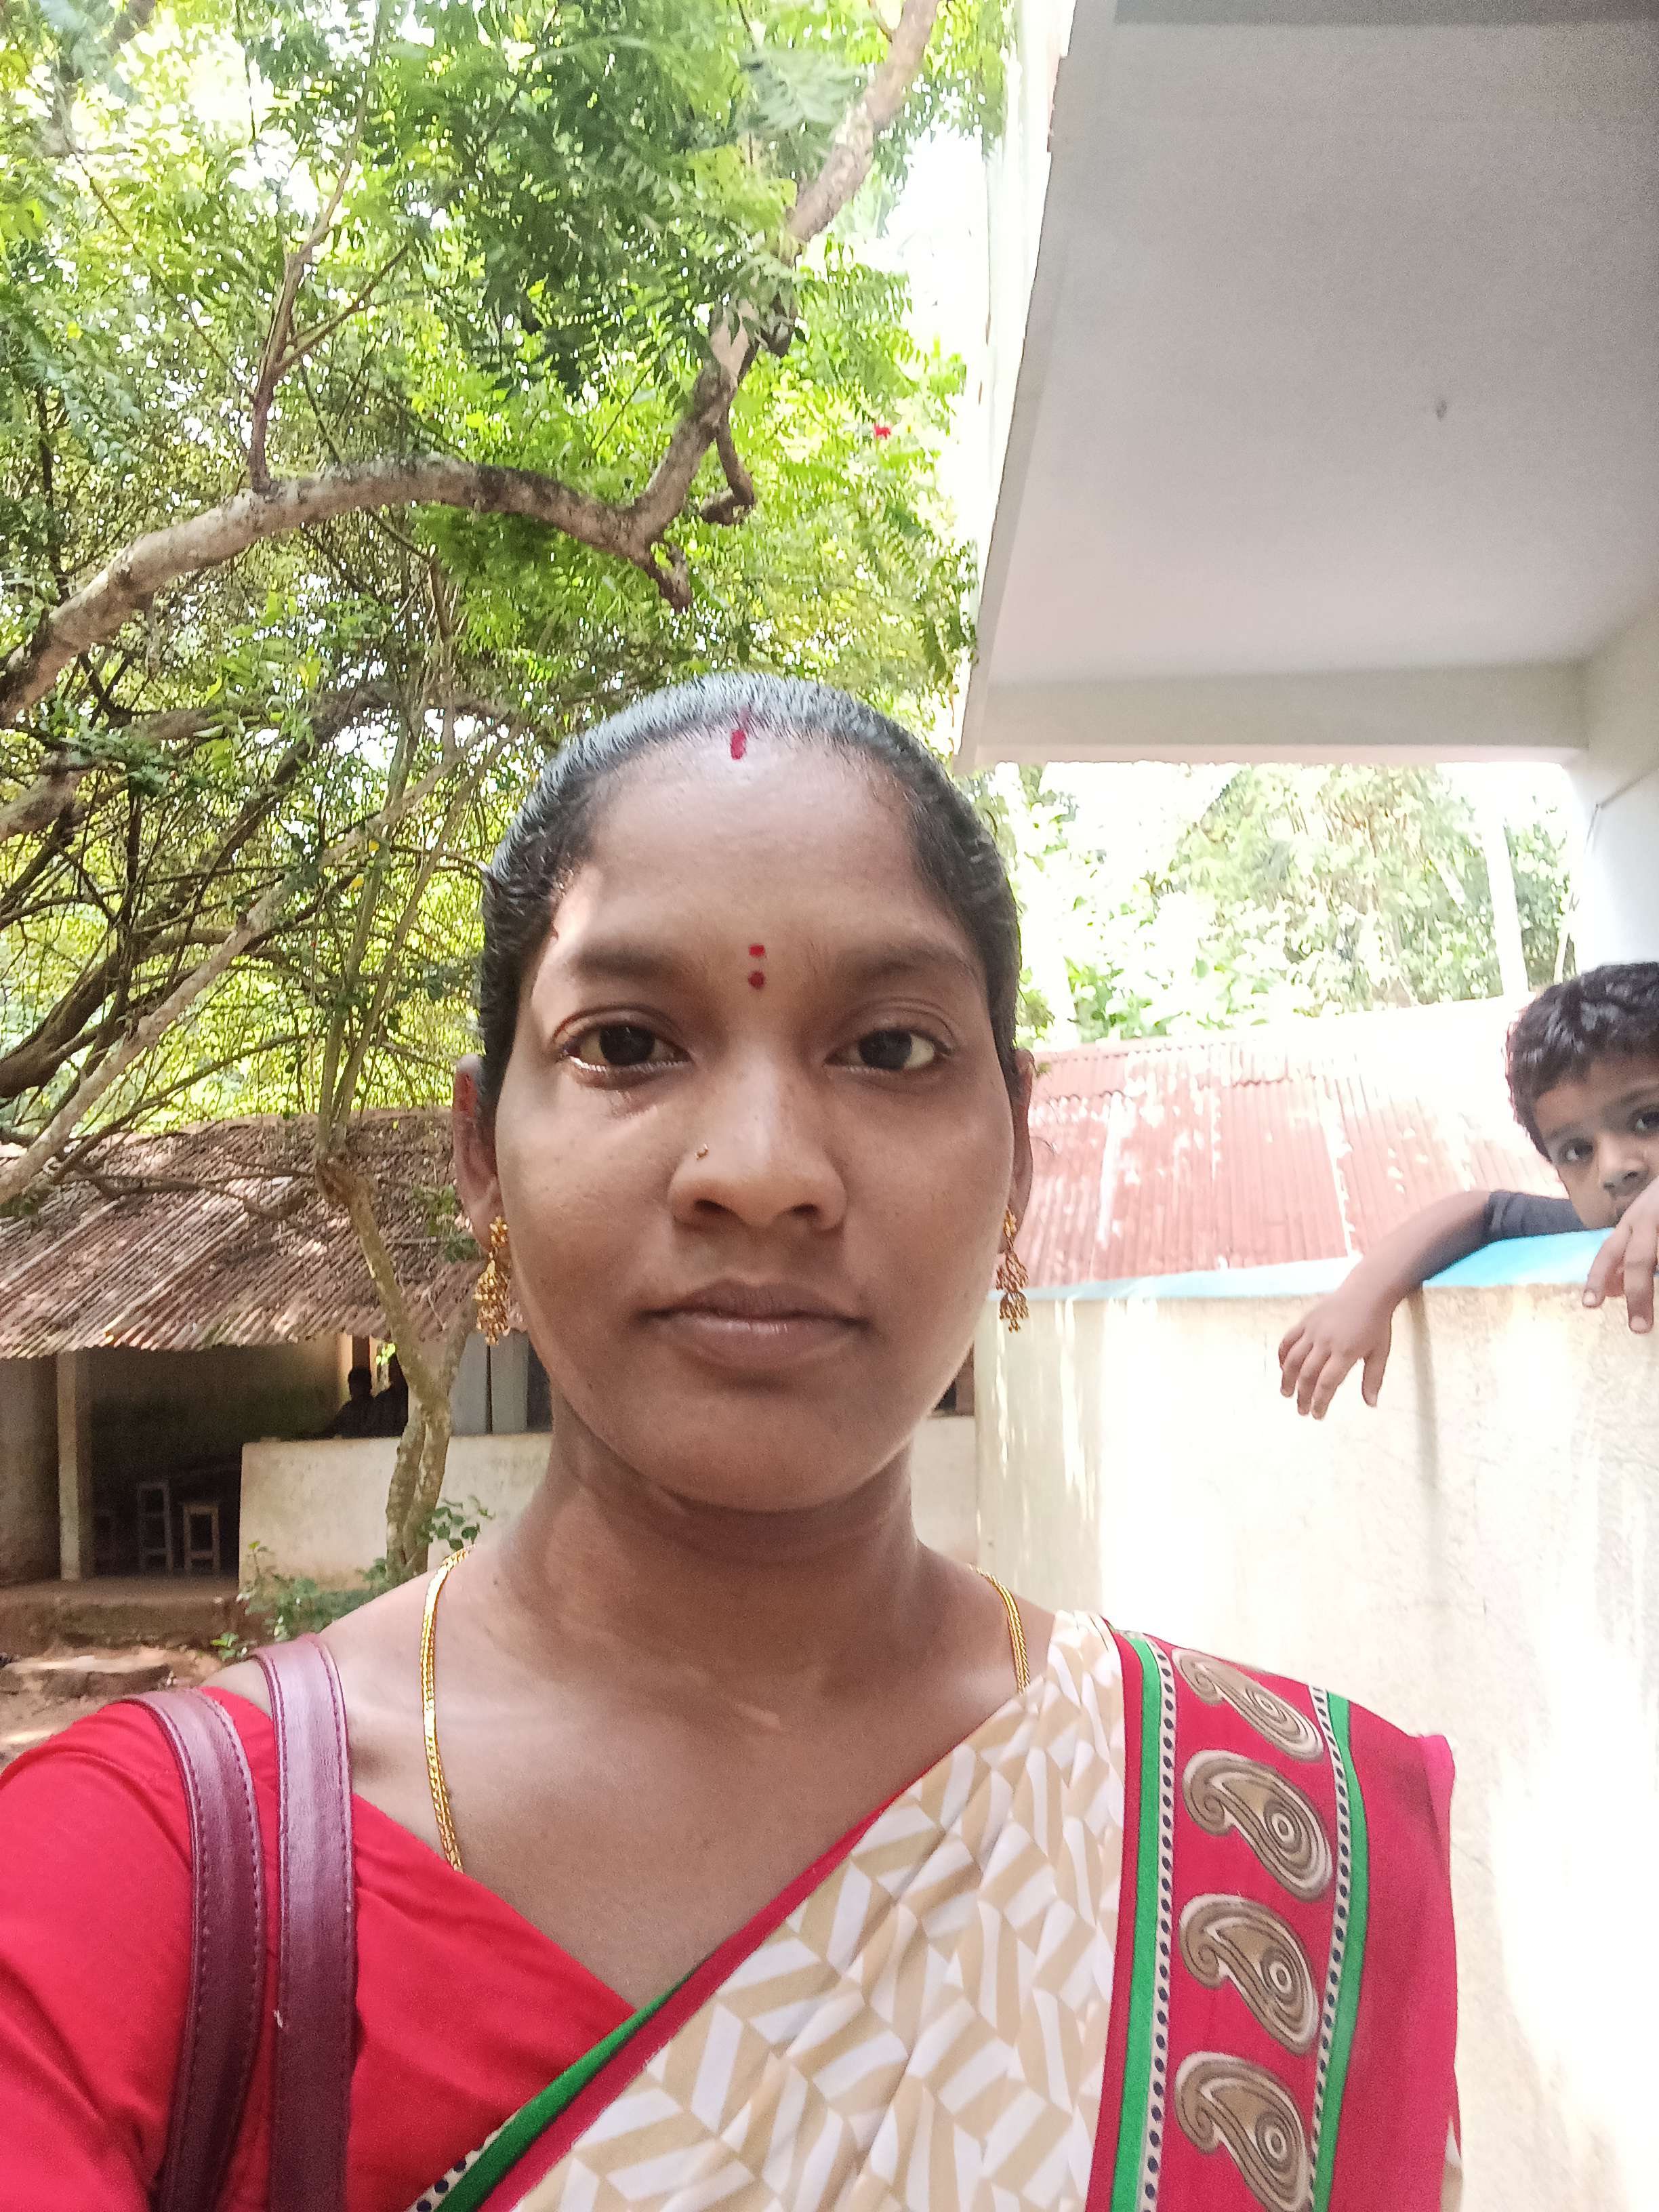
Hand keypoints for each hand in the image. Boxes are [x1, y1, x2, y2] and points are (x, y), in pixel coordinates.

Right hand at [1278, 1286, 1396, 1417]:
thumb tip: (1371, 1404)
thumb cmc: (1377, 1324)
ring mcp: (1313, 1329)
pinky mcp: (1306, 1320)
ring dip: (1286, 1379)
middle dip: (1302, 1396)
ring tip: (1285, 1393)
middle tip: (1302, 1410)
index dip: (1320, 1402)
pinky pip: (1289, 1339)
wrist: (1367, 1291)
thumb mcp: (1381, 1353)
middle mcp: (1326, 1341)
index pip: (1327, 1383)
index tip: (1317, 1415)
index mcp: (1346, 1351)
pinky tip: (1282, 1368)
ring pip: (1293, 1359)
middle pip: (1307, 1375)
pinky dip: (1282, 1355)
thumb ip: (1373, 1379)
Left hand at [1582, 1180, 1658, 1334]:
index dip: (1597, 1277)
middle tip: (1639, 1328)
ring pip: (1653, 1258)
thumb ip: (1627, 1256)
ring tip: (1650, 1320)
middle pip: (1638, 1259)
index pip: (1609, 1252)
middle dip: (1638, 1294)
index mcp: (1632, 1222)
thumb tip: (1612, 1291)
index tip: (1589, 1305)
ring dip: (1647, 1290)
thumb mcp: (1642, 1226)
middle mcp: (1647, 1218)